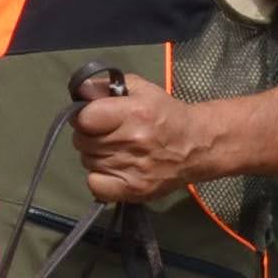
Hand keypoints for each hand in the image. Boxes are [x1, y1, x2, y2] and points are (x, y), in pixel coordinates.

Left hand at [72, 79, 224, 204]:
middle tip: (107, 134)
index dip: (84, 117)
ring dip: (95, 155)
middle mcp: (131, 142)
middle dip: (90, 136)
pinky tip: (112, 169)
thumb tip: (80, 90)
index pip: (84, 119)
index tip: (93, 118)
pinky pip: (95, 185)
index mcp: (133, 113)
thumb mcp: (140, 89)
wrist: (197, 146)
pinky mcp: (133, 189)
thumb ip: (106, 87)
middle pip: (83, 141)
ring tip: (115, 150)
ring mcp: (132, 168)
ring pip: (88, 162)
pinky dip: (98, 178)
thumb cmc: (166, 114)